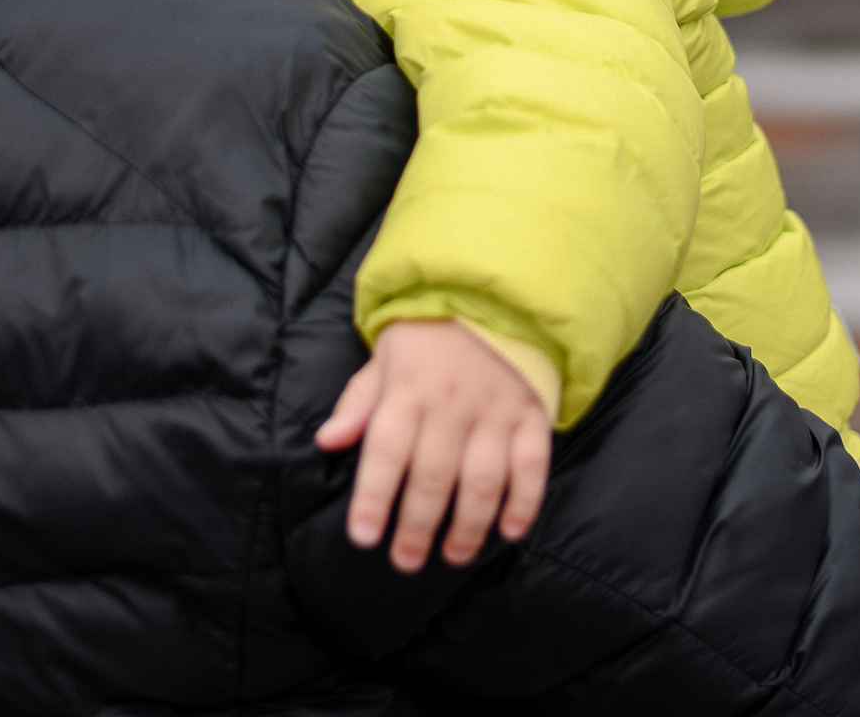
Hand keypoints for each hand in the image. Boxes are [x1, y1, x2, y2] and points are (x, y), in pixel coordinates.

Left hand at [314, 319, 551, 572]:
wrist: (492, 297)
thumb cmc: (427, 338)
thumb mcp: (384, 359)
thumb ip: (357, 404)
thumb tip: (326, 440)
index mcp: (408, 389)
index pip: (386, 450)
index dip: (373, 497)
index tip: (363, 537)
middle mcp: (451, 403)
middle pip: (432, 476)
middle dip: (417, 526)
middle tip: (405, 561)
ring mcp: (495, 410)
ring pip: (482, 479)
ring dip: (468, 525)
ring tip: (453, 555)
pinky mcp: (531, 415)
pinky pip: (532, 465)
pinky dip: (524, 501)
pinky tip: (509, 531)